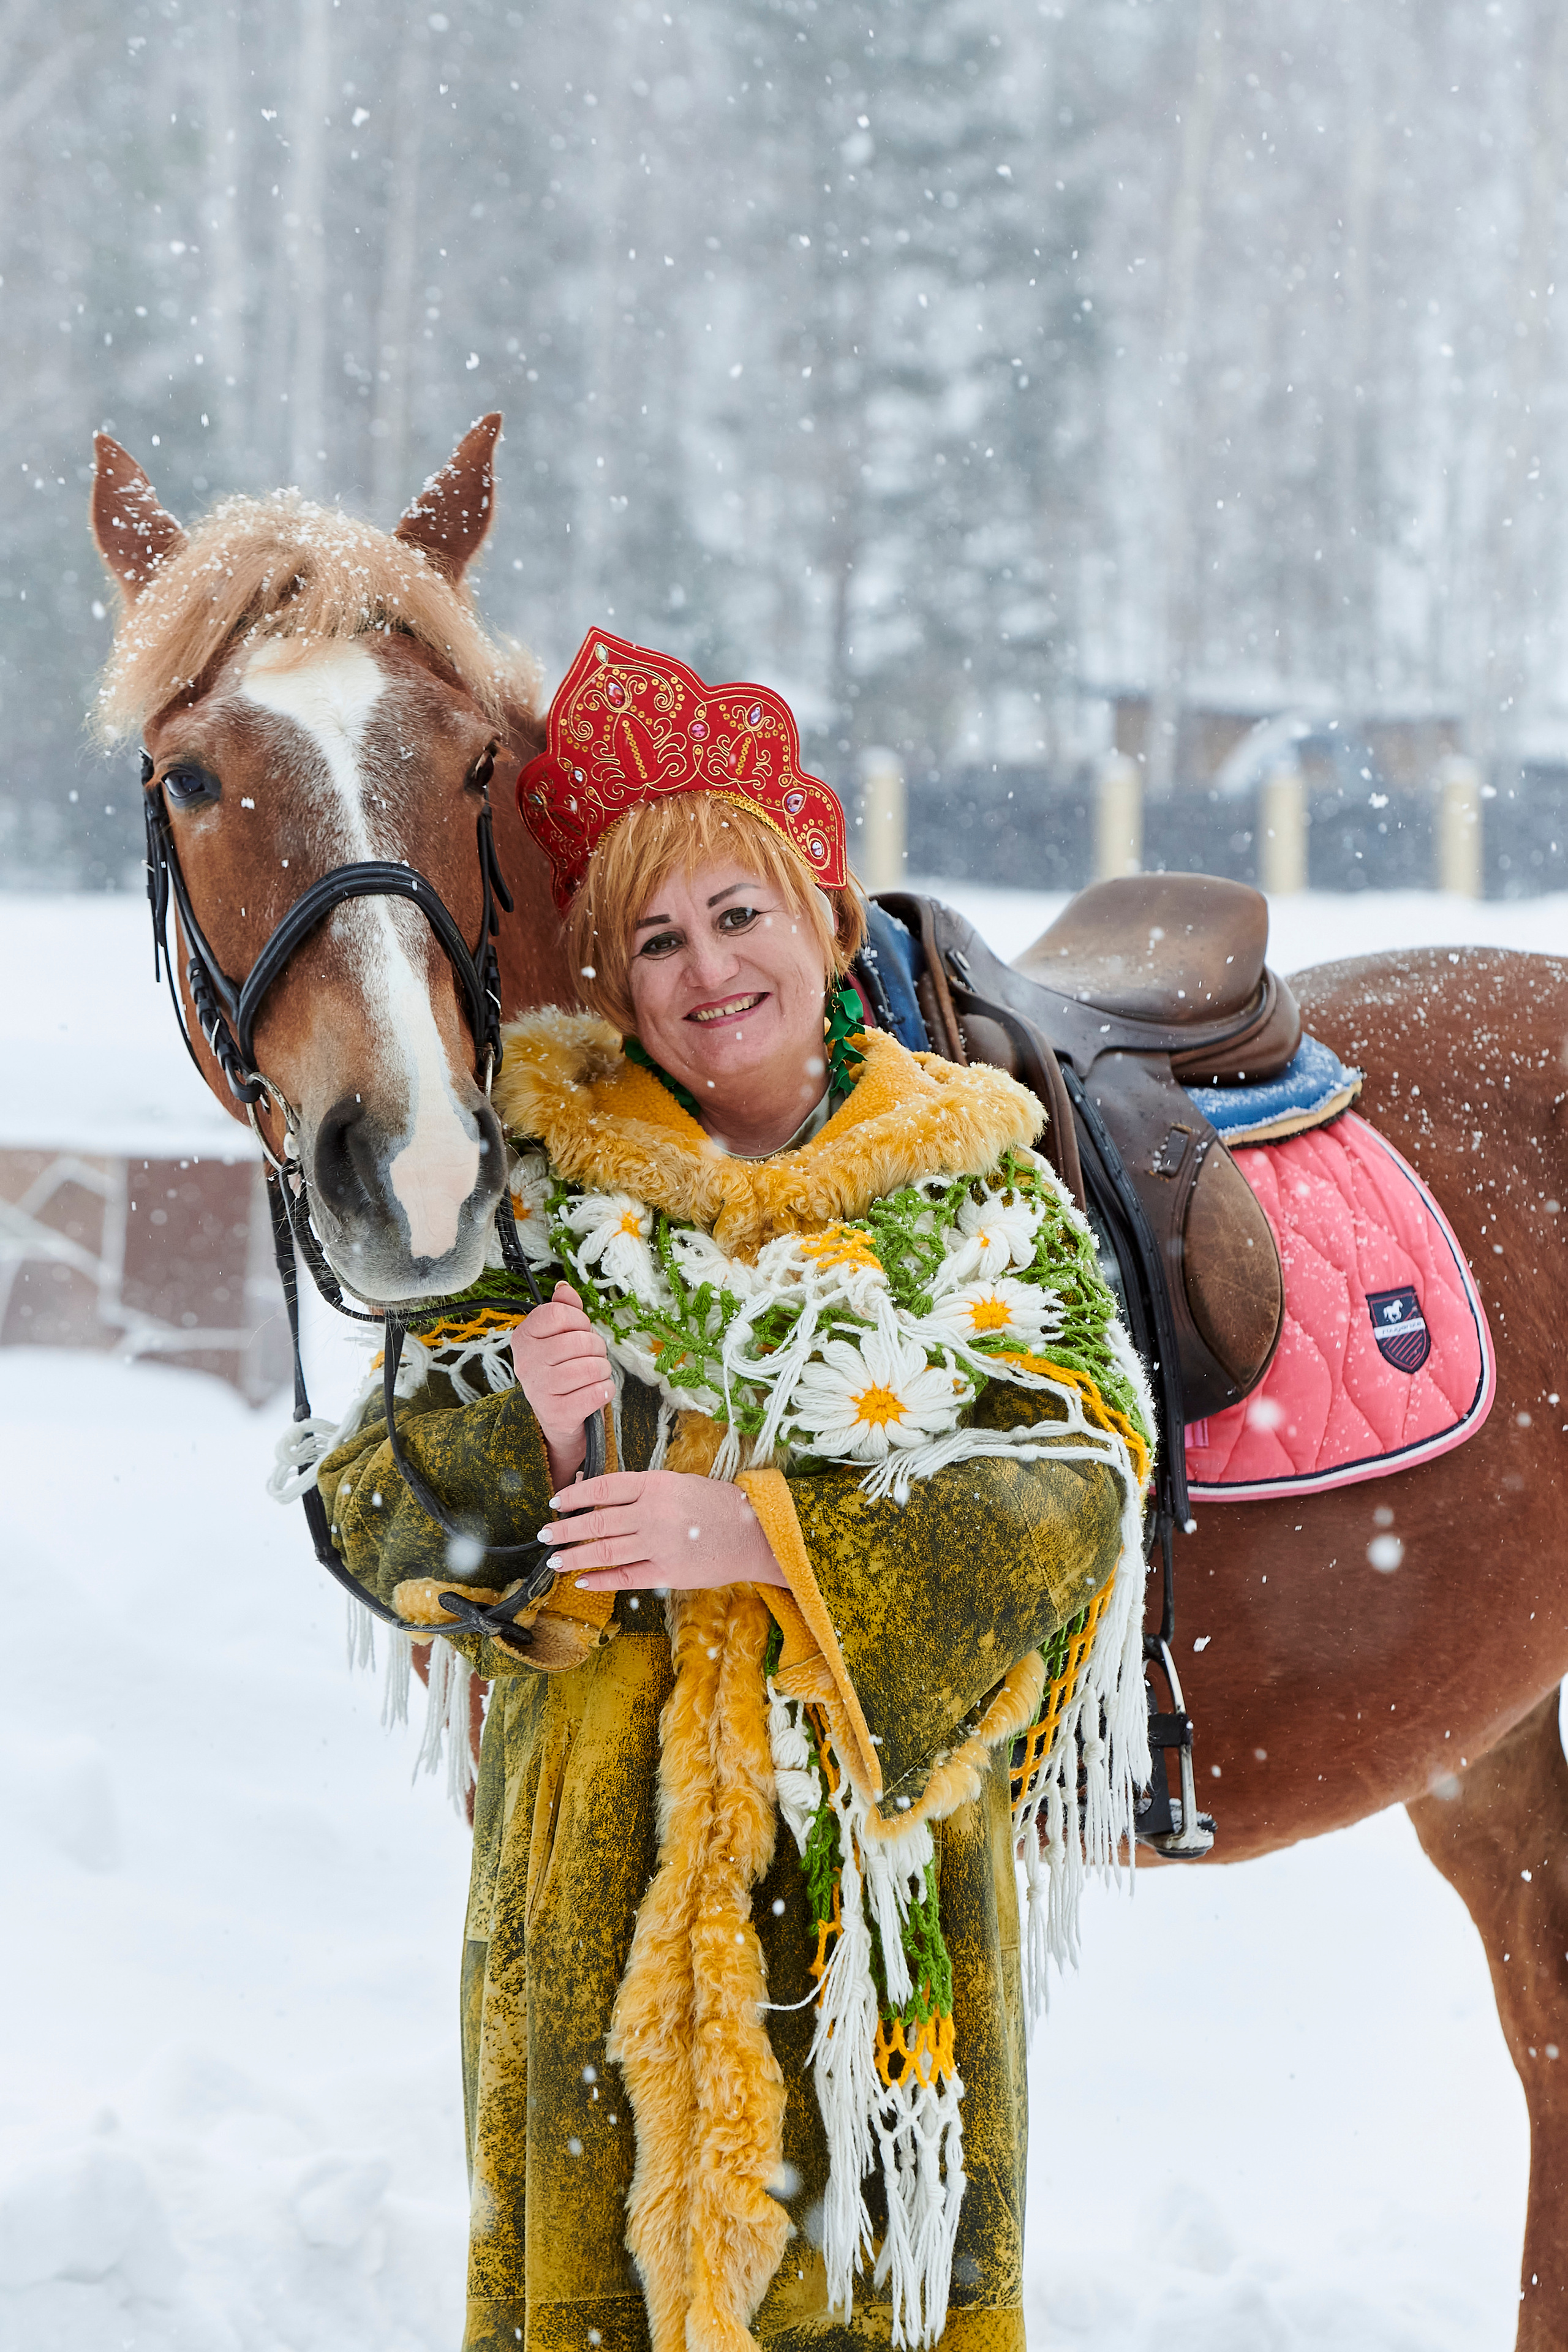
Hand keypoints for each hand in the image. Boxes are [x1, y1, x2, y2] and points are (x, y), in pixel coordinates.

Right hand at [510, 1282, 612, 1489]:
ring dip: (602, 1370)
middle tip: (593, 1357)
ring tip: (595, 1375)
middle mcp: (526, 1363)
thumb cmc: (561, 1371)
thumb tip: (564, 1288)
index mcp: (524, 1338)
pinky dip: (605, 1391)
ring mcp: (538, 1390)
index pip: (558, 1313)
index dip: (579, 1320)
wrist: (557, 1419)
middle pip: (579, 1340)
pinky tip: (598, 1392)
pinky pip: (596, 1393)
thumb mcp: (558, 1338)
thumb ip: (563, 1310)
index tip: (580, 1330)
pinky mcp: (556, 1414)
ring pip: (591, 1367)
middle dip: (596, 1347)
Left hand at [539, 1470, 786, 1592]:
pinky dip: (601, 1579)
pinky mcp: (668, 1571)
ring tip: (554, 1559)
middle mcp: (653, 1513)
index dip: (575, 1495)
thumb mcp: (679, 1483)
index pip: (604, 1487)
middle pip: (597, 1521)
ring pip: (605, 1551)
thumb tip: (603, 1500)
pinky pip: (626, 1577)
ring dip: (575, 1556)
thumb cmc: (717, 1504)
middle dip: (566, 1529)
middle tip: (544, 1534)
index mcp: (656, 1484)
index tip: (555, 1501)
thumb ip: (644, 1491)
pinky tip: (583, 1581)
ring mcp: (659, 1544)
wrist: (755, 1533)